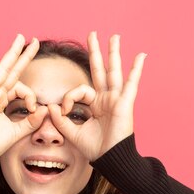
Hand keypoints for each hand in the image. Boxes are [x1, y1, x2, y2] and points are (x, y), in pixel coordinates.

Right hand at [0, 34, 47, 161]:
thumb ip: (31, 121)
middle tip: (33, 40)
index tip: (33, 109)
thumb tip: (45, 109)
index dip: (30, 96)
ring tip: (20, 37)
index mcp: (1, 101)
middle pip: (11, 70)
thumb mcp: (18, 131)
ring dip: (11, 52)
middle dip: (22, 55)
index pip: (20, 88)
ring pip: (1, 68)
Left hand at [50, 32, 145, 161]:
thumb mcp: (72, 133)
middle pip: (100, 71)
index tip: (64, 109)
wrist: (110, 159)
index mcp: (95, 105)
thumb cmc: (95, 149)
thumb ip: (61, 120)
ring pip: (114, 72)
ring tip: (114, 37)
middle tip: (92, 34)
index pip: (79, 91)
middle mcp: (106, 99)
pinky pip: (131, 84)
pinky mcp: (125, 103)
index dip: (69, 97)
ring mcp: (116, 100)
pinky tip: (141, 56)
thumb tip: (51, 106)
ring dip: (113, 54)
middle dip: (96, 52)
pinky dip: (136, 70)